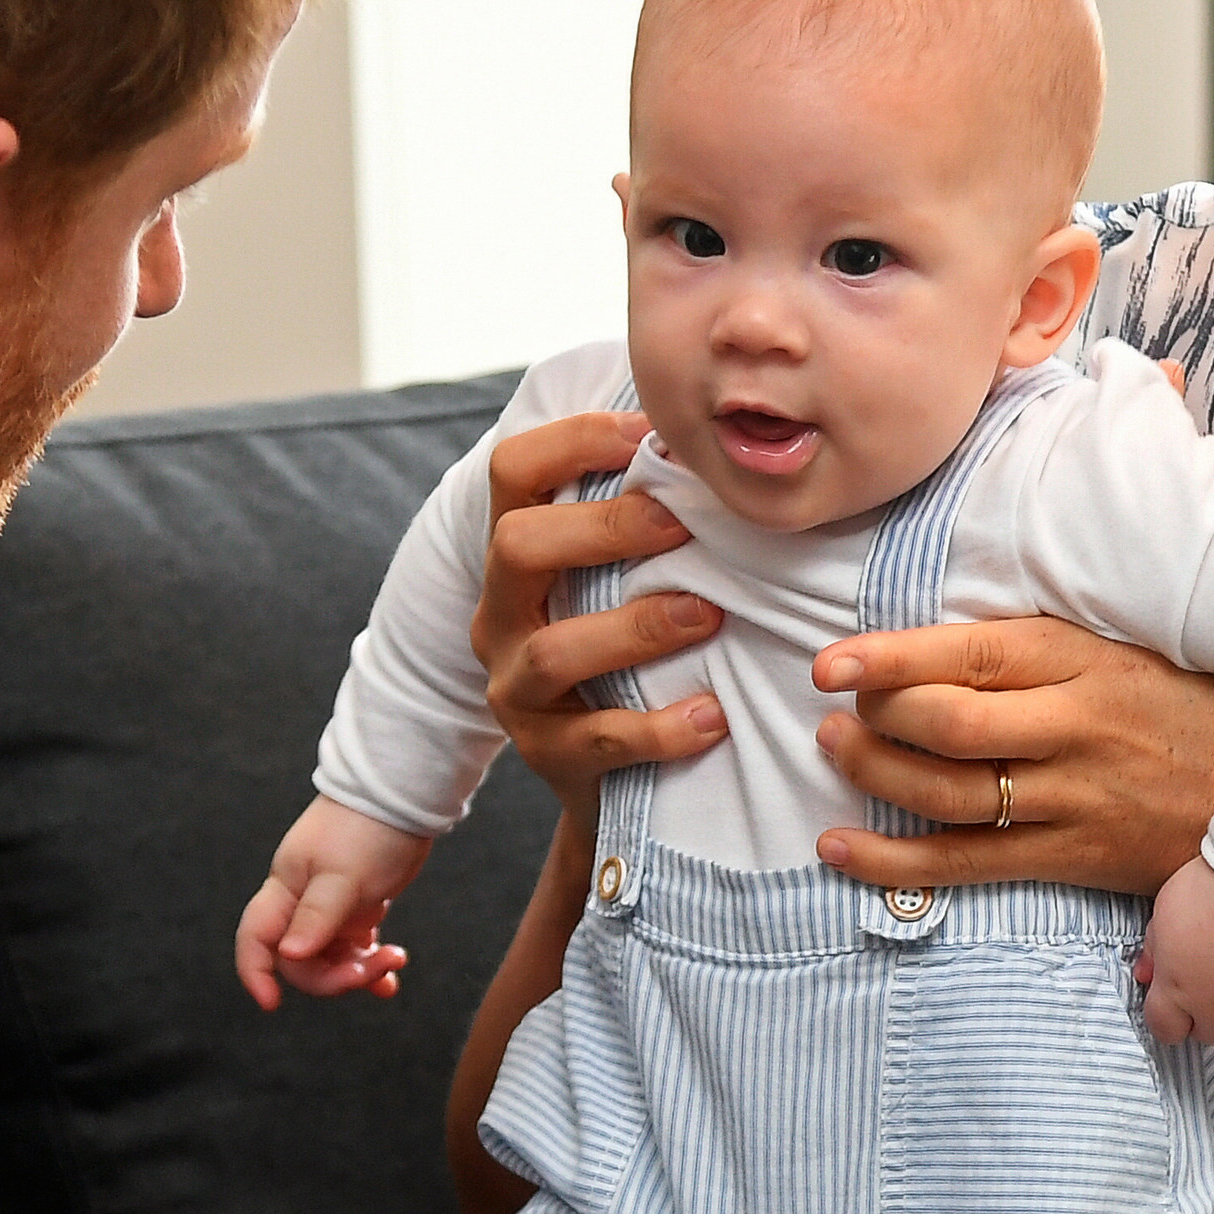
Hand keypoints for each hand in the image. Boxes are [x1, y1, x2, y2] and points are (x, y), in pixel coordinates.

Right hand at [234, 797, 430, 1009]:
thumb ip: (317, 916)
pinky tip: (391, 977)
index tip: (272, 1003)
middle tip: (374, 968)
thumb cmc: (368, 828)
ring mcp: (330, 907)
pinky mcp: (358, 906)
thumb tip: (289, 954)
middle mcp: (302, 902)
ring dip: (359, 971)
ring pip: (330, 958)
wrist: (403, 795)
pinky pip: (356, 947)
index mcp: (287, 890)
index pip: (256, 938)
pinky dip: (370, 963)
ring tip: (394, 961)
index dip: (256, 972)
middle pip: (300, 960)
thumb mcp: (343, 875)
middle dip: (334, 976)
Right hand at [471, 408, 727, 820]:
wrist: (612, 779)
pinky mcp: (547, 756)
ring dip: (637, 628)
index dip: (574, 440)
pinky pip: (596, 740)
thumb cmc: (631, 650)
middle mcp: (500, 614)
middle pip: (515, 545)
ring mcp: (515, 688)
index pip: (513, 471)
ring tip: (708, 616)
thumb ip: (646, 518)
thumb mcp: (620, 578)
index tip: (648, 433)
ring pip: (552, 650)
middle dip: (602, 528)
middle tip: (682, 524)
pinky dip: (658, 728)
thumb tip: (714, 439)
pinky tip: (711, 716)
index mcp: (516, 555)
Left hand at [808, 617, 1213, 895]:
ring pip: (948, 794)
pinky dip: (893, 861)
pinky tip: (839, 849)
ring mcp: (1073, 799)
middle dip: (875, 718)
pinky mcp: (1072, 858)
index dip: (890, 659)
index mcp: (1081, 662)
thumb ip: (1034, 647)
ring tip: (834, 752)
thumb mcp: (1118, 649)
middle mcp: (1074, 729)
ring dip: (874, 775)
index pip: (970, 653)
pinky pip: (966, 865)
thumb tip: (932, 639)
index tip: (831, 663)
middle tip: (835, 710)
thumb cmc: (1181, 706)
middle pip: (949, 726)